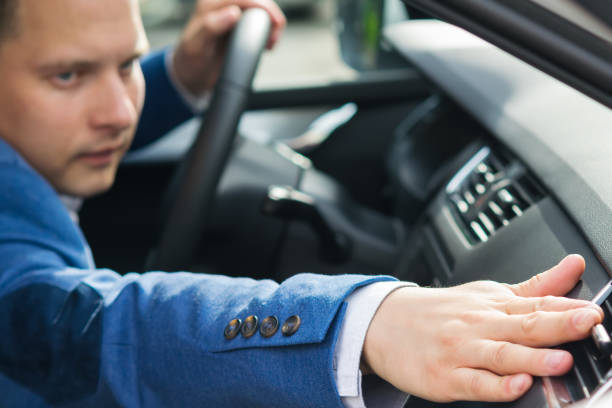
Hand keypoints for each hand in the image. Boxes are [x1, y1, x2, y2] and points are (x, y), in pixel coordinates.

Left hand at [172, 0, 285, 94]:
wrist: (190, 74)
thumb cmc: (190, 60)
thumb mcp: (196, 46)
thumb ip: (211, 26)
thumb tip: (233, 13)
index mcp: (210, 5)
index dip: (263, 6)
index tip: (275, 22)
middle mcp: (221, 6)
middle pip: (254, 0)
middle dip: (270, 13)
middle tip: (274, 36)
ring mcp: (230, 14)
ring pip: (259, 8)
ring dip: (271, 21)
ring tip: (271, 41)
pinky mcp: (237, 24)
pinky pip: (257, 18)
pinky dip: (268, 28)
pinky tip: (267, 43)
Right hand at [362, 254, 603, 401]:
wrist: (384, 323)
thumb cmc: (439, 312)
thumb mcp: (486, 293)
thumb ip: (535, 286)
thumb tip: (573, 265)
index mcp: (493, 305)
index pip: (536, 303)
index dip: (568, 307)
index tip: (595, 309)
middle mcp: (480, 325)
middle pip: (524, 325)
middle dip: (559, 325)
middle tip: (588, 322)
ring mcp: (462, 351)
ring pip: (502, 356)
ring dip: (531, 357)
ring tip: (560, 360)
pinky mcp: (446, 377)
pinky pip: (475, 383)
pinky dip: (496, 385)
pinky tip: (515, 385)